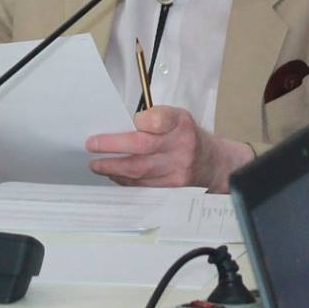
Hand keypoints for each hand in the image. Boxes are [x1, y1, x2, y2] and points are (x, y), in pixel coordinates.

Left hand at [87, 106, 251, 190]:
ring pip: (139, 171)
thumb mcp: (178, 118)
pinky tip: (114, 175)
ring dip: (113, 168)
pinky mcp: (173, 188)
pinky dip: (125, 180)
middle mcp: (181, 146)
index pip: (160, 120)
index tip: (129, 121)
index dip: (143, 121)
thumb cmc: (188, 137)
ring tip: (97, 164)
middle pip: (142, 147)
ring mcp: (178, 170)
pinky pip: (143, 185)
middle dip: (112, 147)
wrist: (216, 165)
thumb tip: (117, 126)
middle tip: (92, 146)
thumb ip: (153, 119)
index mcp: (181, 124)